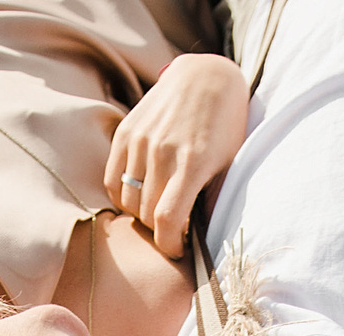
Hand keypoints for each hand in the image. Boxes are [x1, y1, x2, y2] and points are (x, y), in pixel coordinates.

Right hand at [104, 53, 249, 257]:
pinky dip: (124, 195)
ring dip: (141, 213)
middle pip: (146, 214)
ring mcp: (140, 141)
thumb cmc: (225, 126)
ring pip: (127, 201)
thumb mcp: (230, 164)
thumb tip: (199, 240)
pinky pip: (113, 180)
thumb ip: (213, 200)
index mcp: (192, 163)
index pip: (166, 220)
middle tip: (173, 228)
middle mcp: (161, 151)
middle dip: (159, 230)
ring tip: (158, 207)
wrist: (205, 77)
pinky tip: (141, 193)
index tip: (177, 250)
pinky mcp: (125, 133)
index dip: (169, 245)